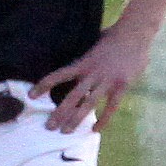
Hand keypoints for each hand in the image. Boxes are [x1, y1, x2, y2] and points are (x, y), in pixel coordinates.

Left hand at [31, 23, 154, 133]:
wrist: (135, 33)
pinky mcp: (122, 85)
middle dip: (59, 113)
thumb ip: (83, 58)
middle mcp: (92, 73)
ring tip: (66, 132)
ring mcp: (107, 80)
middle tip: (49, 127)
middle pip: (72, 96)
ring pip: (88, 104)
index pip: (59, 75)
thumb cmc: (113, 37)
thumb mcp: (92, 45)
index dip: (44, 85)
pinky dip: (104, 119)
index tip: (31, 96)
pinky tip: (95, 130)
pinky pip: (111, 107)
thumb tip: (72, 63)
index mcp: (83, 63)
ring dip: (76, 119)